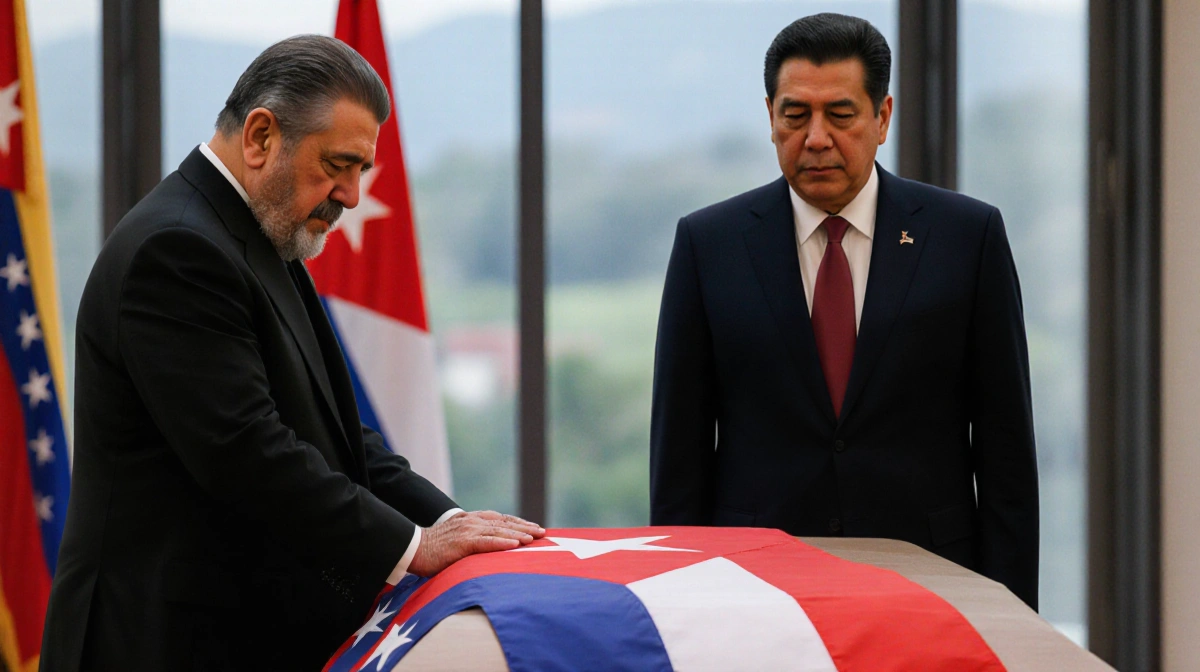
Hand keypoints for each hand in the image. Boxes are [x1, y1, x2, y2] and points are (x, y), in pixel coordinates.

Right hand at [408, 510, 544, 576]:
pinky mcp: (462, 542)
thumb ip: (473, 539)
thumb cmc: (433, 548)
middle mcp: (472, 521)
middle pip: (504, 523)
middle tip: (543, 532)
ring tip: (534, 538)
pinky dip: (502, 543)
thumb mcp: (456, 539)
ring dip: (518, 534)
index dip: (518, 523)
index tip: (534, 528)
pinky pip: (486, 542)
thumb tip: (489, 547)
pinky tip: (515, 545)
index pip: (501, 519)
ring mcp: (468, 530)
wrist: (412, 548)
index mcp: (471, 519)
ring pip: (499, 531)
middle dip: (525, 528)